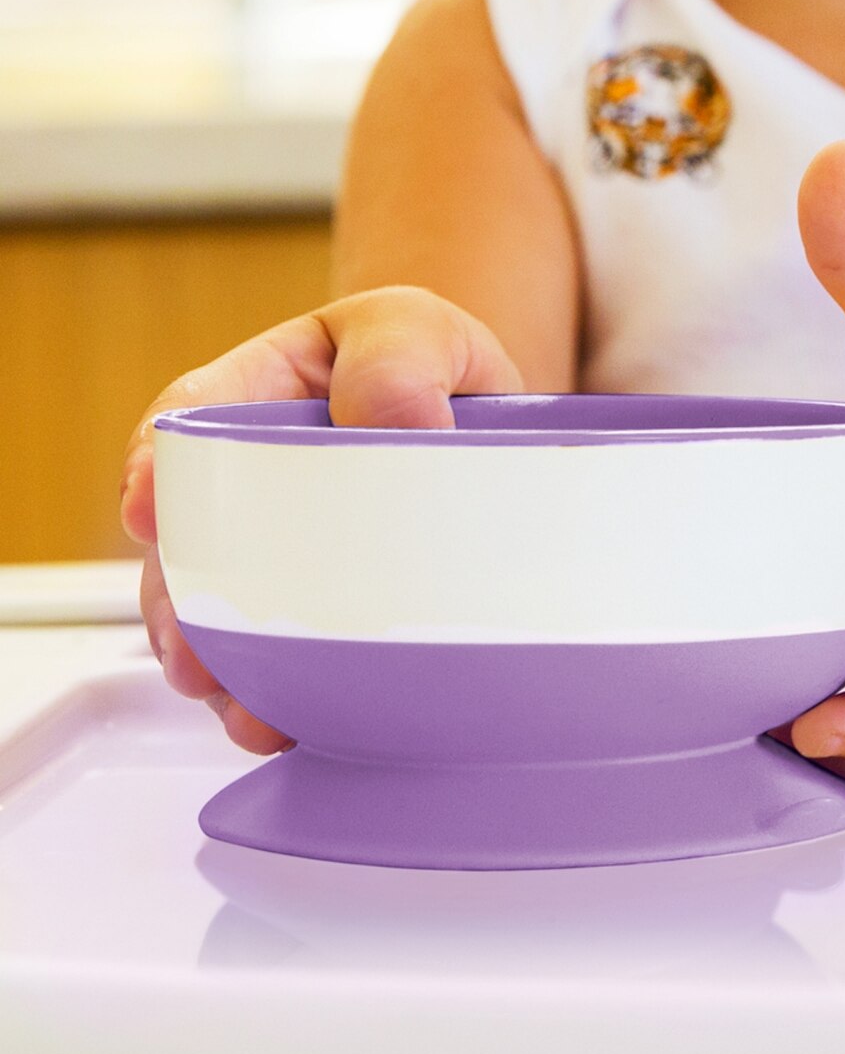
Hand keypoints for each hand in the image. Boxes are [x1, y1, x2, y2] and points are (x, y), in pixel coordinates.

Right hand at [119, 287, 523, 754]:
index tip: (149, 512)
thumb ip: (398, 359)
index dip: (156, 472)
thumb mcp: (418, 330)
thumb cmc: (429, 364)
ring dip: (221, 670)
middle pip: (184, 545)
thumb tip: (395, 418)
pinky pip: (270, 655)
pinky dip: (274, 692)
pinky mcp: (308, 602)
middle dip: (179, 608)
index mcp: (254, 393)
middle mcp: (242, 481)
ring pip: (216, 616)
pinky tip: (289, 723)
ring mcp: (269, 548)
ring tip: (246, 710)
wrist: (484, 422)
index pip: (185, 423)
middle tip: (198, 654)